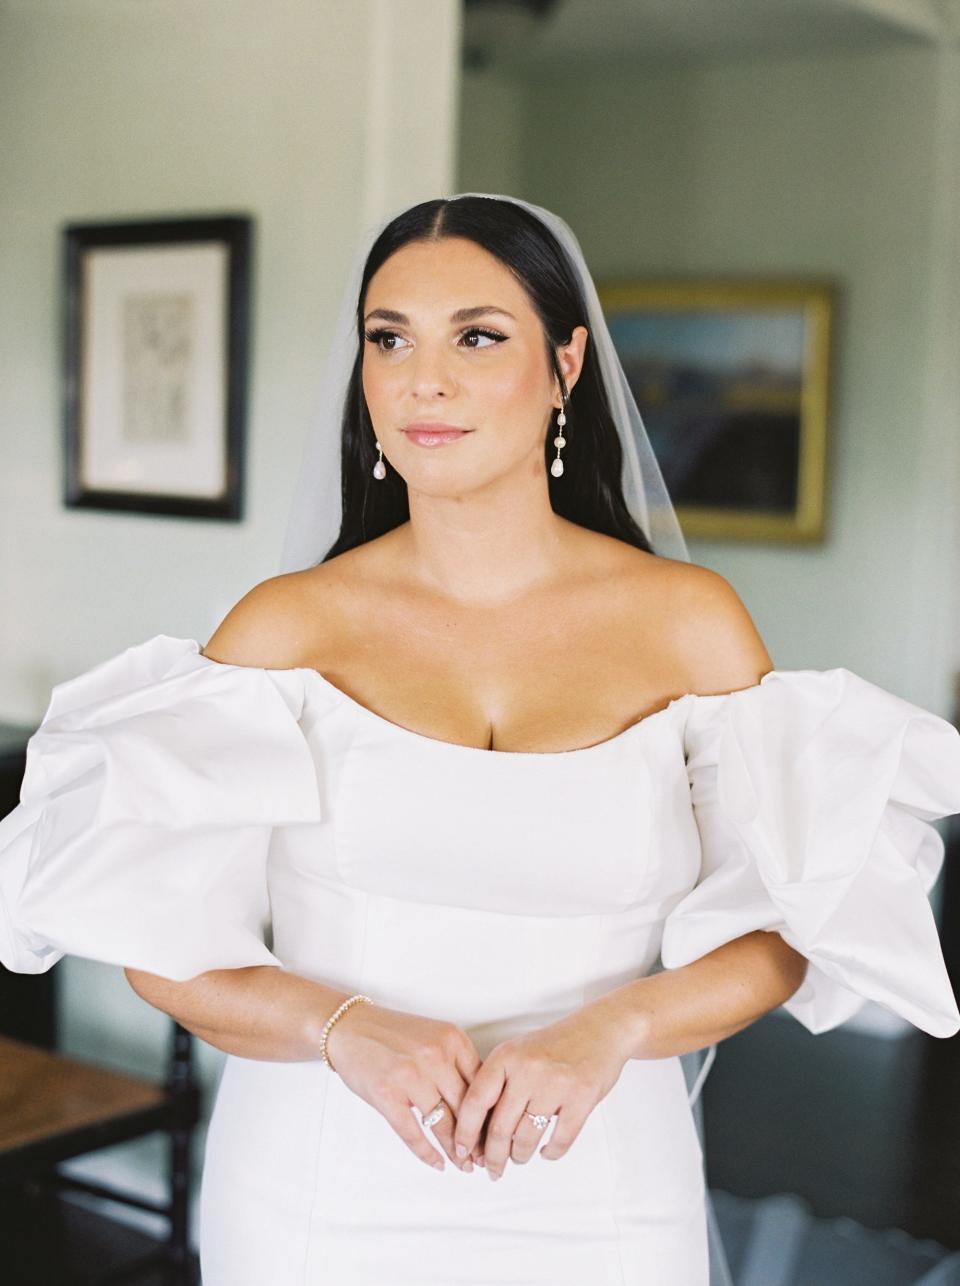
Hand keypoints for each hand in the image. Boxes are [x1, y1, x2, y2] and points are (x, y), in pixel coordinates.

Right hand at [323, 1001, 483, 1173]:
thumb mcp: (433, 1036)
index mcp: (452, 1038)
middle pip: (466, 1107)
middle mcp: (435, 1055)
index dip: (490, 1113)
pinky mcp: (387, 1094)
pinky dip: (427, 1153)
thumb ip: (455, 1062)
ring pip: (443, 1123)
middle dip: (476, 1138)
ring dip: (455, 1150)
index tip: (495, 1133)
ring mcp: (410, 1075)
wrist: (350, 1028)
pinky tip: (437, 1163)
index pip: (482, 1083)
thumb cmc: (394, 1035)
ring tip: (464, 1165)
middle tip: (484, 1158)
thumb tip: (481, 1105)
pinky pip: (413, 1133)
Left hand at [453, 1003, 630, 1180]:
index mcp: (506, 1056)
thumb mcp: (518, 1052)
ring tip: (519, 1157)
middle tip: (492, 1170)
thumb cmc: (555, 1045)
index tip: (462, 1151)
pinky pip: (560, 1140)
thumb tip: (478, 1131)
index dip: (465, 1133)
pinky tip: (546, 1151)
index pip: (475, 1102)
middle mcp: (528, 1069)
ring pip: (527, 1138)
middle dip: (493, 1157)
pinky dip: (551, 1152)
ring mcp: (555, 1083)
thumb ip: (498, 1084)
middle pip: (499, 1128)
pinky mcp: (581, 1097)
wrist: (600, 1029)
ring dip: (520, 1156)